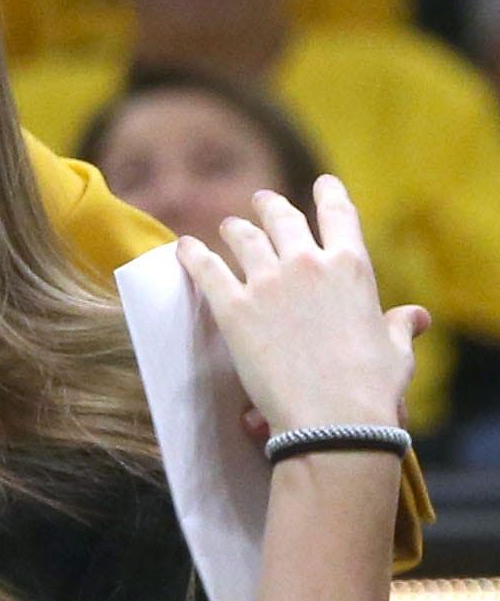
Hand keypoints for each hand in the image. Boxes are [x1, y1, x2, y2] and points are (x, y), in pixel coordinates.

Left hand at [179, 178, 425, 436]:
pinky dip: (192, 256)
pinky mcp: (233, 308)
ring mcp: (268, 283)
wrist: (332, 416)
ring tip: (228, 225)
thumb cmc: (370, 387)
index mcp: (352, 266)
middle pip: (284, 220)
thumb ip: (399, 326)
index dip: (329, 194)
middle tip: (262, 201)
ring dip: (235, 228)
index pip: (339, 215)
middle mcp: (309, 264)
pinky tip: (183, 247)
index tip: (322, 184)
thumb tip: (417, 317)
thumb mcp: (395, 350)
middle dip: (272, 207)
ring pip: (244, 239)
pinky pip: (207, 270)